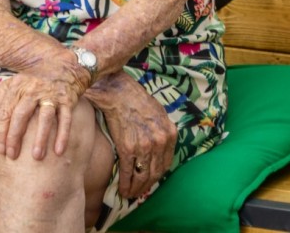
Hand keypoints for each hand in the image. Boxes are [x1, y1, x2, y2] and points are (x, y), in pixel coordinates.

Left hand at [0, 66, 88, 160]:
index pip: (5, 112)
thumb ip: (0, 102)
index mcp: (18, 86)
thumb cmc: (35, 80)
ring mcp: (52, 94)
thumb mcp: (15, 84)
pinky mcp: (68, 99)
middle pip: (21, 115)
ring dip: (40, 138)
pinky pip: (66, 119)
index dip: (1, 132)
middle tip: (12, 156)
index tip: (0, 150)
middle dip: (15, 137)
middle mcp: (34, 89)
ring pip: (45, 118)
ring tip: (36, 157)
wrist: (65, 65)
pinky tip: (58, 151)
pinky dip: (63, 135)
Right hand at [86, 74, 177, 199]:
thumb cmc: (138, 101)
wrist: (120, 94)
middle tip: (139, 193)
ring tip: (130, 194)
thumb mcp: (160, 115)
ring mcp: (144, 146)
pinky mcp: (128, 148)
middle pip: (155, 173)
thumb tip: (160, 150)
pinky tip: (122, 190)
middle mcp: (159, 142)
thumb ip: (162, 133)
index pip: (166, 163)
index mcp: (170, 134)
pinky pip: (128, 172)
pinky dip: (125, 184)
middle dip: (147, 186)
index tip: (151, 181)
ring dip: (136, 189)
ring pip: (142, 176)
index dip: (157, 176)